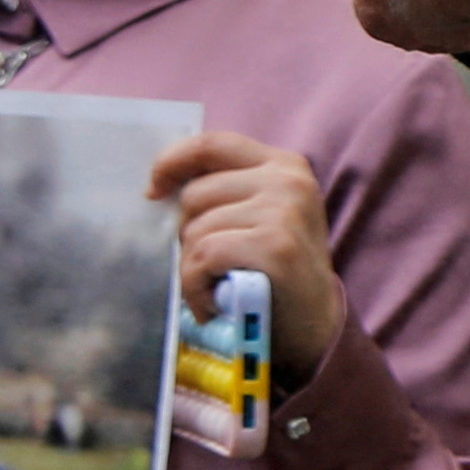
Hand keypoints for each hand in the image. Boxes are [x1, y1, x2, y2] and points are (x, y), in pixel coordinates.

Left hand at [151, 134, 341, 388]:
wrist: (316, 325)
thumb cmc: (276, 272)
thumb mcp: (262, 215)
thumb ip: (227, 192)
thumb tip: (158, 188)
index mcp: (284, 165)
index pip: (212, 144)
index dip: (172, 163)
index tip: (153, 192)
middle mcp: (288, 181)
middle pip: (196, 194)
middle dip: (187, 236)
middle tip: (207, 267)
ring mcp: (284, 212)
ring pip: (196, 230)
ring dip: (191, 270)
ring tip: (213, 289)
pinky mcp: (276, 246)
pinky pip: (204, 257)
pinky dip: (196, 287)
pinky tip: (213, 303)